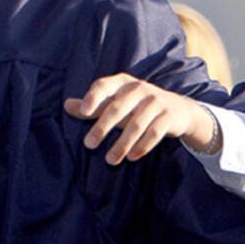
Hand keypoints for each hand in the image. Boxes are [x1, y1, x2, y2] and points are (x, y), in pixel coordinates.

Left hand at [63, 74, 218, 164]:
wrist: (178, 110)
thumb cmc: (137, 106)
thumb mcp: (115, 103)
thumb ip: (92, 106)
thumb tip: (66, 105)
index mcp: (123, 83)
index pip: (104, 85)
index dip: (94, 97)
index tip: (84, 113)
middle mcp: (140, 88)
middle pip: (118, 108)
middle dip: (102, 127)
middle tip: (88, 144)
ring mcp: (156, 102)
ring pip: (136, 124)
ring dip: (122, 144)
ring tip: (109, 160)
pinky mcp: (169, 116)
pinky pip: (154, 133)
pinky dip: (142, 146)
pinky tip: (131, 158)